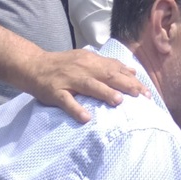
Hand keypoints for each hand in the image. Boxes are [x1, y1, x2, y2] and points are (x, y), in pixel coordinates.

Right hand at [26, 49, 149, 122]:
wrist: (33, 66)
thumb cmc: (64, 66)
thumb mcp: (87, 61)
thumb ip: (109, 66)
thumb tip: (132, 71)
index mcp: (91, 61)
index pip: (115, 69)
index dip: (132, 80)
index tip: (147, 93)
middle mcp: (82, 68)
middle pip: (107, 75)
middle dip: (125, 85)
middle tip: (141, 97)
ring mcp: (68, 80)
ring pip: (89, 85)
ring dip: (104, 93)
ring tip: (118, 101)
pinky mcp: (55, 92)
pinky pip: (66, 101)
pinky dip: (76, 109)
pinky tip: (85, 118)